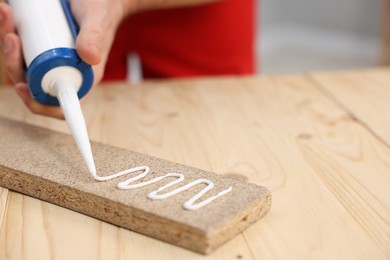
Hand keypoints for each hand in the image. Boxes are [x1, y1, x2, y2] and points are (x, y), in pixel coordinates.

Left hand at [0, 0, 125, 118]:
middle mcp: (65, 71)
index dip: (38, 103)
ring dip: (8, 46)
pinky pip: (22, 48)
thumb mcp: (97, 20)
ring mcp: (52, 59)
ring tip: (7, 16)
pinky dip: (9, 31)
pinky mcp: (43, 45)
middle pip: (33, 82)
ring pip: (23, 64)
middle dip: (14, 63)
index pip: (61, 104)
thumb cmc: (102, 8)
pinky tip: (7, 14)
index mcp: (83, 77)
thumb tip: (90, 57)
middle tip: (12, 37)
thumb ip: (95, 37)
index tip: (22, 87)